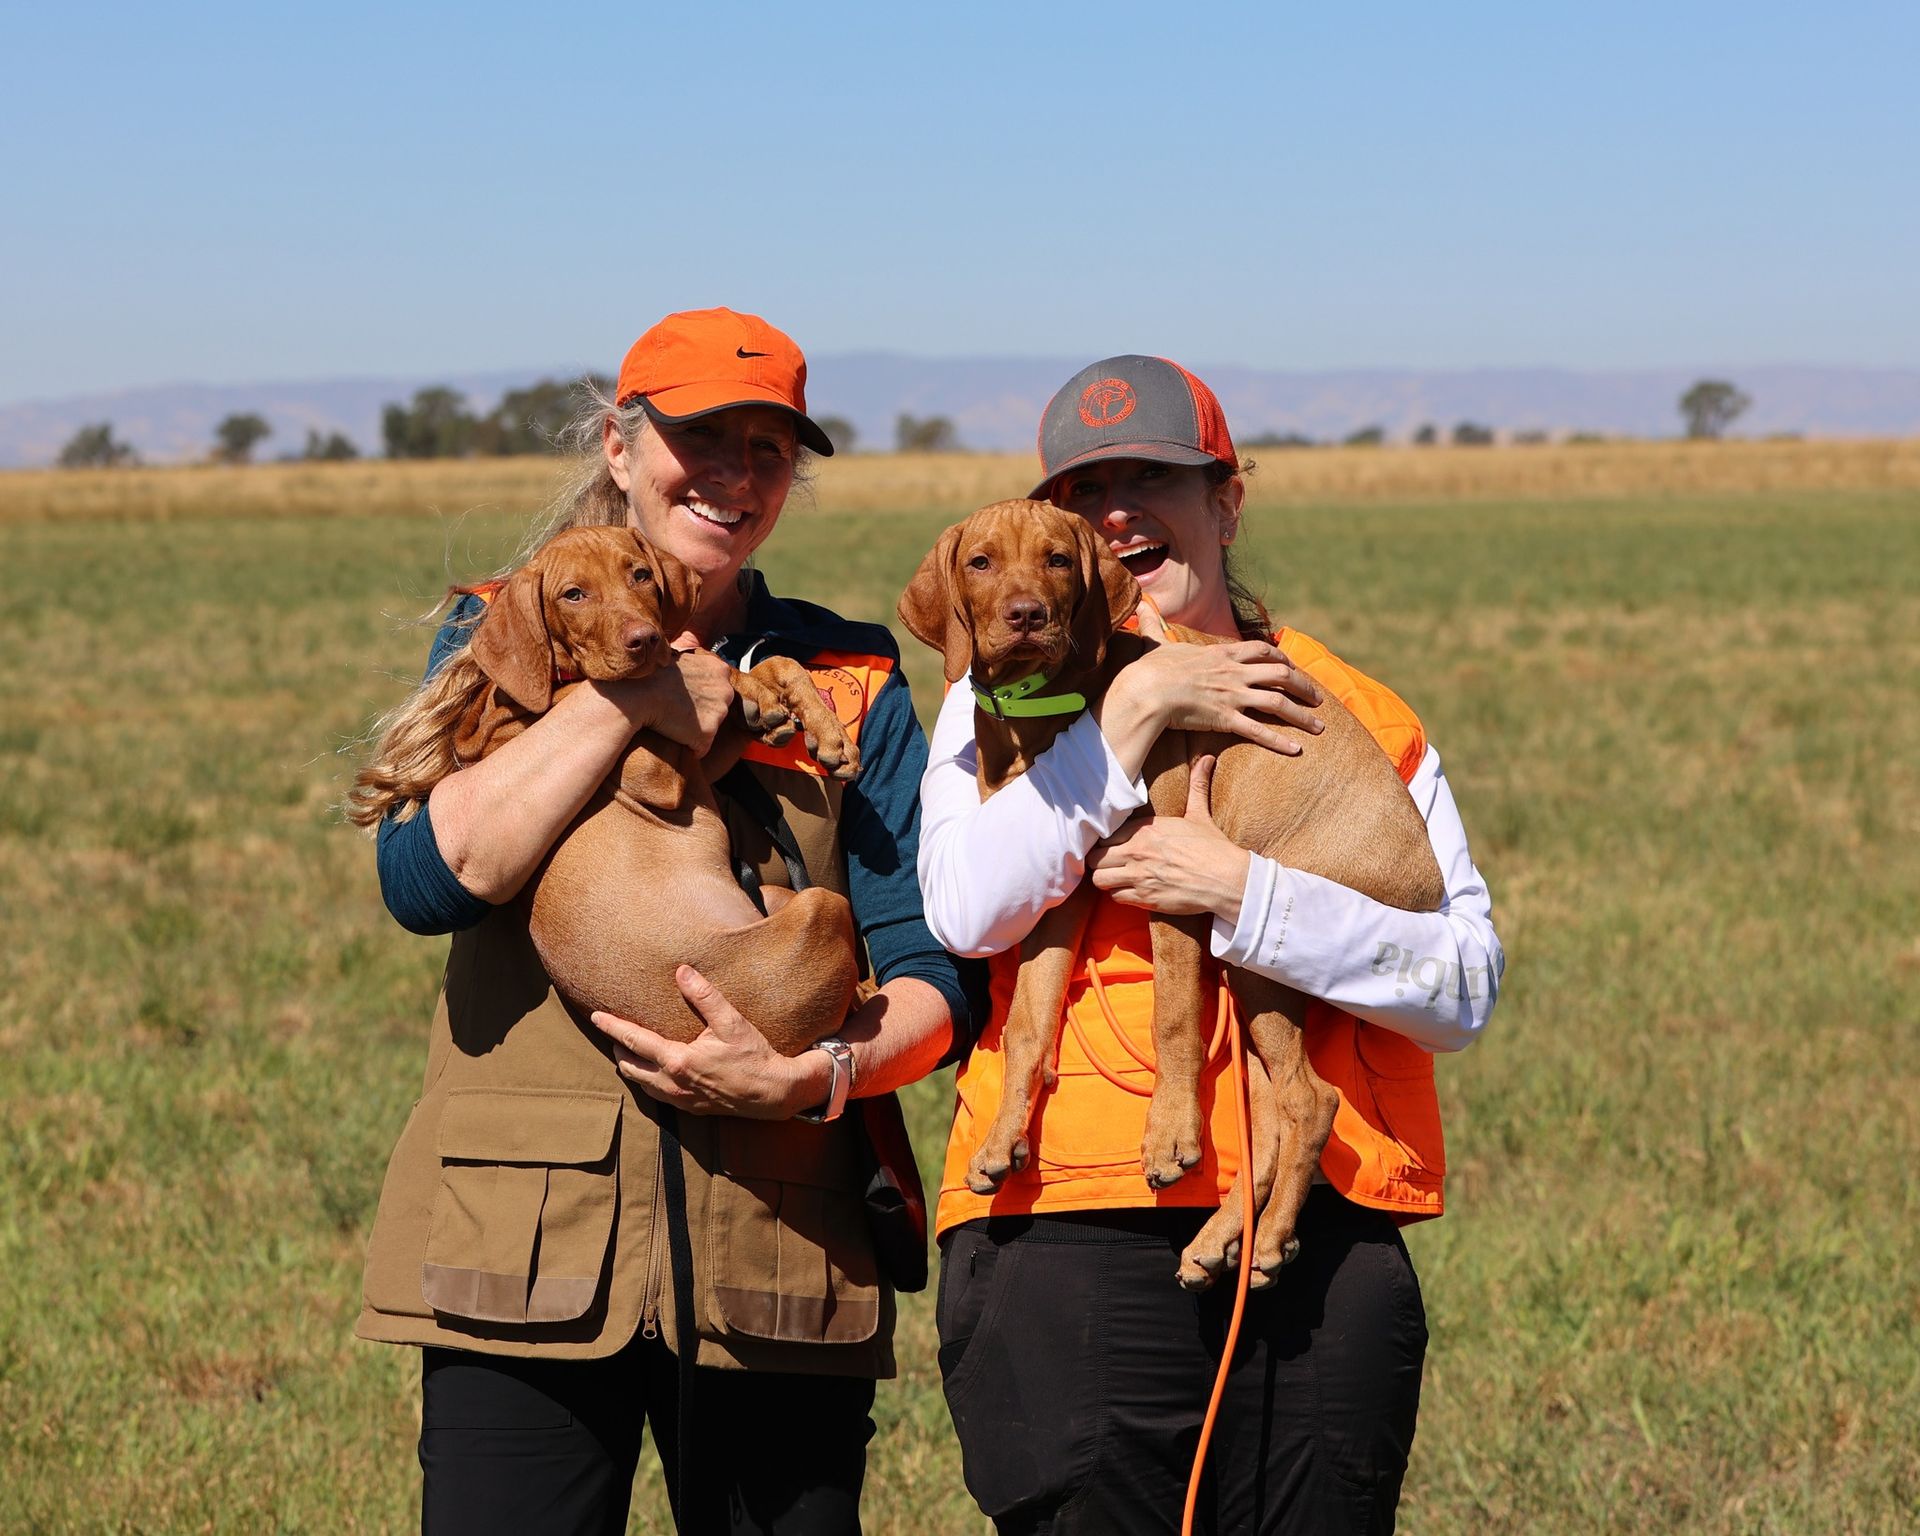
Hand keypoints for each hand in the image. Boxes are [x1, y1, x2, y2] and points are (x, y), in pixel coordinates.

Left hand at [590, 965, 827, 1118]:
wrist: (773, 1093)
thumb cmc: (754, 1055)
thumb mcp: (731, 1022)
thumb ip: (705, 996)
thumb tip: (682, 971)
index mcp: (678, 1060)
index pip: (634, 1040)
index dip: (612, 1027)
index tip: (595, 1016)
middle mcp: (673, 1083)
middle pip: (629, 1065)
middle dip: (617, 1047)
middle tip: (610, 1031)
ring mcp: (680, 1099)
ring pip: (641, 1084)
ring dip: (630, 1066)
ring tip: (626, 1051)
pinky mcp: (690, 1108)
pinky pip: (657, 1096)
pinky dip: (647, 1081)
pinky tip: (652, 1073)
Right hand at [600, 638, 733, 754]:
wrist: (637, 694)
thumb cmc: (651, 676)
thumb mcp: (680, 659)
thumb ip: (696, 667)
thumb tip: (695, 671)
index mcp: (720, 670)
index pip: (717, 689)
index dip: (698, 695)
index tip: (682, 695)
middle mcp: (725, 691)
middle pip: (717, 709)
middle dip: (700, 712)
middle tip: (676, 707)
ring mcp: (719, 713)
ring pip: (709, 728)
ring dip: (693, 729)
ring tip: (672, 719)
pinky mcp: (707, 733)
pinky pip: (700, 748)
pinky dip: (689, 747)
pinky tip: (672, 737)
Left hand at [1087, 757, 1249, 921]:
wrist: (1228, 880)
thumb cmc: (1214, 848)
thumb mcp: (1200, 815)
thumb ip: (1196, 786)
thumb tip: (1207, 758)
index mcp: (1146, 829)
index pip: (1104, 834)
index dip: (1106, 842)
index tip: (1113, 846)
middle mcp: (1137, 851)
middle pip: (1095, 858)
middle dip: (1101, 862)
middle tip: (1111, 864)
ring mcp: (1139, 876)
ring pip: (1099, 880)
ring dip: (1107, 880)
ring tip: (1117, 878)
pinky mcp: (1145, 898)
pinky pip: (1116, 898)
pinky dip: (1120, 896)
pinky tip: (1132, 891)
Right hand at [1104, 640, 1322, 757]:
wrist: (1146, 690)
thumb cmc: (1150, 668)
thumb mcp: (1156, 642)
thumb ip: (1154, 625)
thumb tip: (1141, 605)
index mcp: (1222, 654)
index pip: (1262, 650)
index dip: (1281, 657)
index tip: (1291, 665)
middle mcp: (1234, 673)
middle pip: (1281, 674)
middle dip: (1303, 686)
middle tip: (1318, 698)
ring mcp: (1233, 696)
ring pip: (1278, 703)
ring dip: (1302, 715)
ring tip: (1319, 726)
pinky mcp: (1226, 720)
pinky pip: (1259, 732)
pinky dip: (1280, 741)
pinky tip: (1296, 749)